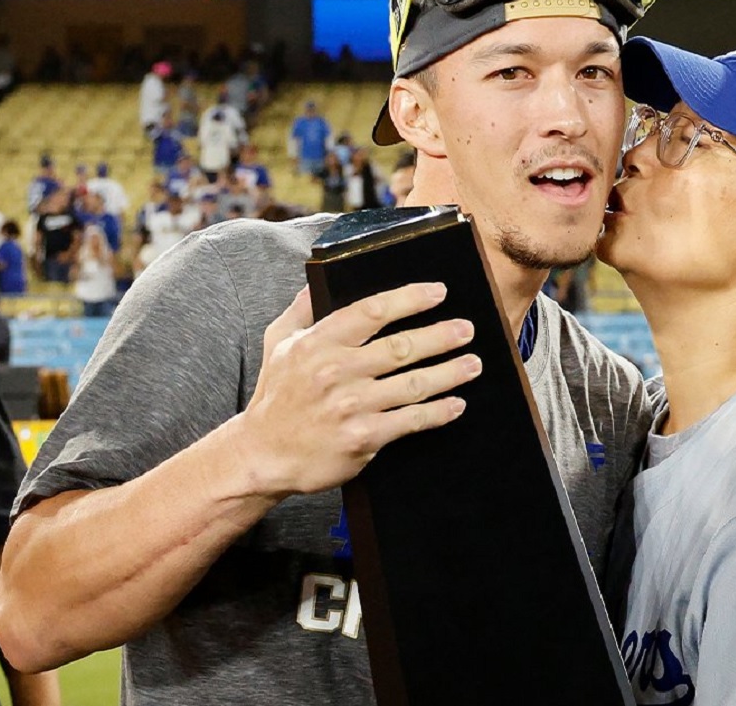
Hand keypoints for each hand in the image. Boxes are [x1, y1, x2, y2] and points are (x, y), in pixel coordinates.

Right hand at [236, 282, 480, 495]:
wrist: (262, 456)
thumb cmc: (275, 397)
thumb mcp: (277, 343)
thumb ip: (301, 310)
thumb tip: (316, 280)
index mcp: (318, 344)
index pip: (372, 311)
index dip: (409, 299)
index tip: (438, 292)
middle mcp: (337, 372)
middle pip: (401, 347)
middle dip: (440, 336)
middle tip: (466, 329)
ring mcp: (352, 406)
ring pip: (413, 384)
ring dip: (449, 373)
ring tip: (473, 363)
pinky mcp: (363, 437)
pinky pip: (410, 421)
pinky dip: (438, 412)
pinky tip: (457, 405)